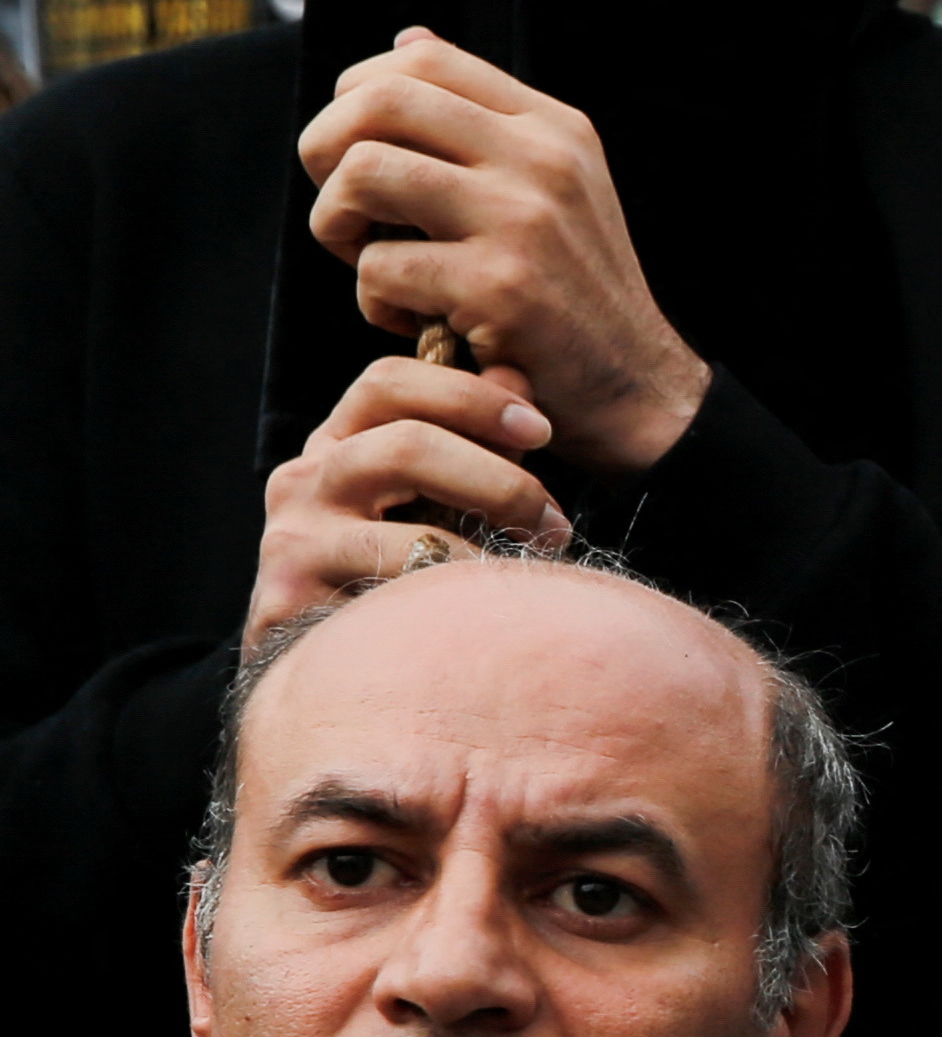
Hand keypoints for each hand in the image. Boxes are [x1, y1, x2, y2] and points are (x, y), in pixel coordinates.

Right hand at [249, 359, 570, 640]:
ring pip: (408, 533)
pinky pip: (397, 601)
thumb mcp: (433, 495)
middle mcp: (304, 480)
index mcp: (339, 443)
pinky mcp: (291, 602)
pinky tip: (488, 620)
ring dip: (490, 554)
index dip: (471, 396)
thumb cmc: (396, 567)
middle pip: (407, 445)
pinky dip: (455, 607)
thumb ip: (473, 435)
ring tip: (531, 579)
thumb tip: (517, 372)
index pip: (388, 382)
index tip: (542, 429)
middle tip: (555, 525)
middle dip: (502, 482)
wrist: (327, 664)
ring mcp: (293, 541)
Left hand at [294, 32, 709, 476]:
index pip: (423, 59)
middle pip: (380, 100)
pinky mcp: (498, 287)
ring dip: (334, 221)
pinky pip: (378, 267)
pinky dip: (373, 301)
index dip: (359, 93)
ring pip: (363, 172)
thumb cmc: (575, 293)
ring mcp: (522, 220)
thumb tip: (408, 39)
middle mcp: (542, 160)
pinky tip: (411, 319)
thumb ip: (483, 120)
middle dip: (325, 148)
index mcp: (553, 128)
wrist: (638, 388)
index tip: (355, 146)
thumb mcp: (556, 186)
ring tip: (363, 257)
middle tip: (341, 203)